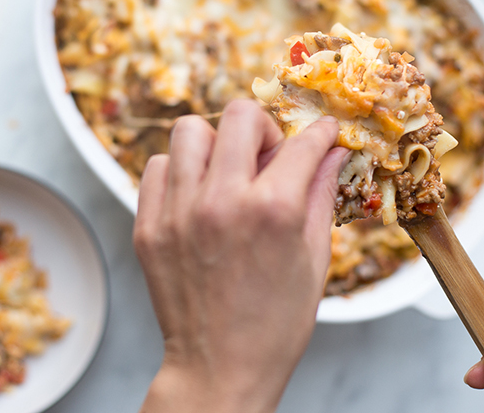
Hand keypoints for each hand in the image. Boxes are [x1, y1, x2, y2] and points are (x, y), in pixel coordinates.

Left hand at [134, 99, 348, 412]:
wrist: (219, 368)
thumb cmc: (275, 323)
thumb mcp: (314, 259)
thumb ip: (321, 195)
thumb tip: (334, 152)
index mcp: (273, 210)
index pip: (302, 143)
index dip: (321, 133)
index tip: (322, 133)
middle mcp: (222, 201)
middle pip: (240, 116)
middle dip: (265, 128)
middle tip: (269, 157)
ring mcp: (178, 212)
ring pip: (190, 130)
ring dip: (216, 144)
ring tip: (227, 174)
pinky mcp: (149, 226)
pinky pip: (158, 167)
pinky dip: (180, 171)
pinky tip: (197, 196)